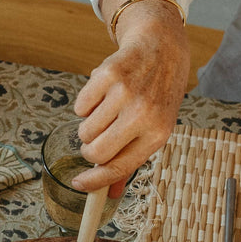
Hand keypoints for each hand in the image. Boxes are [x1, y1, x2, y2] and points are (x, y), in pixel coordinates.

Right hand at [70, 23, 190, 194]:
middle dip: (90, 150)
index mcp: (157, 134)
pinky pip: (80, 106)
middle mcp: (143, 115)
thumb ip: (131, 159)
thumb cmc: (157, 93)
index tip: (78, 184)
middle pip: (96, 152)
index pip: (119, 168)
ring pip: (85, 130)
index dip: (94, 181)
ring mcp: (126, 93)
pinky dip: (86, 104)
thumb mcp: (155, 127)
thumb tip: (109, 194)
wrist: (162, 47)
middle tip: (97, 138)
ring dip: (89, 125)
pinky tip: (103, 93)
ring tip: (106, 110)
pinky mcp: (108, 74)